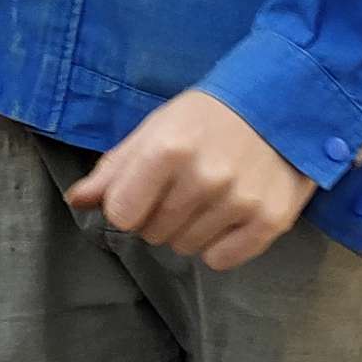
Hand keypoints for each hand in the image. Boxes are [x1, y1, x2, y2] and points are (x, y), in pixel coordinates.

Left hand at [65, 90, 316, 271]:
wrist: (284, 102)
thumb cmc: (209, 115)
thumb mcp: (157, 127)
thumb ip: (115, 167)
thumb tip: (77, 201)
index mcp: (168, 149)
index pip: (122, 213)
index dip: (128, 205)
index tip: (145, 190)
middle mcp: (203, 178)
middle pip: (152, 234)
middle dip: (159, 215)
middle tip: (183, 186)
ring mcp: (239, 201)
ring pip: (185, 248)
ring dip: (190, 229)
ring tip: (210, 195)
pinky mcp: (270, 221)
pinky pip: (221, 260)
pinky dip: (220, 245)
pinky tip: (230, 214)